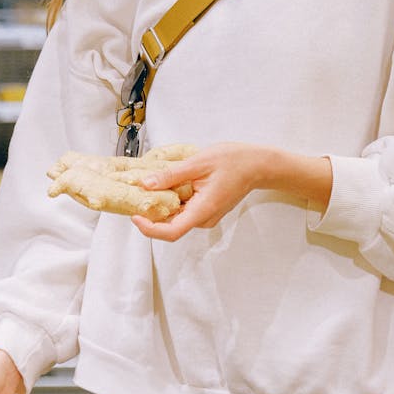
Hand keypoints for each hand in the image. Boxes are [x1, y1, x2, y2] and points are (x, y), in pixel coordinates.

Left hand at [131, 142, 331, 241]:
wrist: (259, 164)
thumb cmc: (234, 161)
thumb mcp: (198, 163)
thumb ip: (171, 175)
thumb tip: (146, 184)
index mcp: (203, 210)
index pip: (171, 232)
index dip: (149, 229)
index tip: (134, 216)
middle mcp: (204, 218)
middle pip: (171, 226)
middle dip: (151, 214)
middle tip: (134, 195)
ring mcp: (206, 215)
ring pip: (177, 217)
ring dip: (161, 206)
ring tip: (149, 186)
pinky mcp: (207, 209)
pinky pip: (185, 210)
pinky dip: (172, 201)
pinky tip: (167, 185)